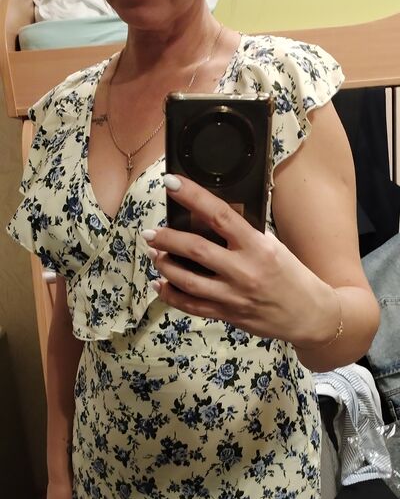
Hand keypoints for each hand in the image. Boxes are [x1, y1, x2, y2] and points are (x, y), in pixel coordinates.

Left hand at [146, 174, 337, 345]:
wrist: (309, 315)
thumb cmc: (292, 276)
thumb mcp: (274, 246)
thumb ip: (245, 234)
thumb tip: (213, 217)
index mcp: (257, 247)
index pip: (220, 215)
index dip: (192, 196)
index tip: (171, 182)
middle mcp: (244, 271)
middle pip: (196, 249)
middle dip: (166, 238)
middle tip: (150, 232)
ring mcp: (234, 296)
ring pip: (187, 280)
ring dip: (165, 265)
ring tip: (155, 254)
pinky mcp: (228, 314)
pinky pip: (191, 306)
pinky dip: (171, 295)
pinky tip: (160, 284)